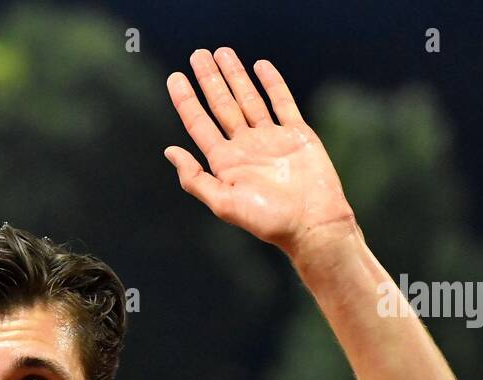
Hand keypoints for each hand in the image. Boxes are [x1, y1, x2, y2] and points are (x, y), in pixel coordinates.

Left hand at [164, 48, 355, 257]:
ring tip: (222, 52)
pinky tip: (260, 67)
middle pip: (222, 105)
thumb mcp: (224, 203)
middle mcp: (245, 147)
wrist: (312, 224)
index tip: (174, 77)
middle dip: (209, 79)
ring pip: (249, 99)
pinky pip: (282, 103)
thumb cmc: (268, 221)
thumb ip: (195, 179)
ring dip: (235, 75)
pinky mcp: (297, 134)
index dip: (186, 100)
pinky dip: (272, 84)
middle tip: (197, 55)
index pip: (200, 124)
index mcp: (225, 163)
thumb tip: (170, 151)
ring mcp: (271, 139)